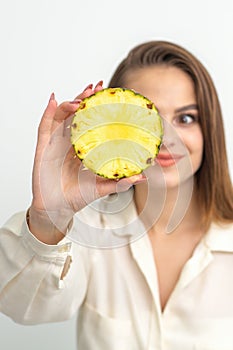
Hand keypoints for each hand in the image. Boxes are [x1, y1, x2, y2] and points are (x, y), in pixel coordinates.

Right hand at [29, 81, 145, 242]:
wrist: (58, 209)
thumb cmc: (77, 196)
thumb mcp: (101, 187)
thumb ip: (119, 182)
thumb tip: (141, 177)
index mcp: (83, 148)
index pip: (90, 123)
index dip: (98, 109)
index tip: (109, 96)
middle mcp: (69, 142)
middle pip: (76, 115)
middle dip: (85, 100)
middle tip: (96, 89)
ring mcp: (55, 143)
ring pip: (61, 117)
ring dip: (70, 104)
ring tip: (81, 98)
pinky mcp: (43, 148)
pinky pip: (44, 127)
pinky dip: (48, 113)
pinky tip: (53, 101)